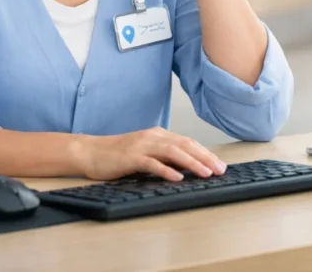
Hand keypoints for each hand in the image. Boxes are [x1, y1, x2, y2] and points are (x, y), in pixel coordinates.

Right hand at [78, 127, 226, 181]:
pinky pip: (152, 163)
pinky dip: (166, 170)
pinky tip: (178, 177)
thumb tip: (186, 167)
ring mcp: (142, 145)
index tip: (219, 164)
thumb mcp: (145, 153)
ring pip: (173, 152)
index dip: (205, 153)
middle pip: (185, 145)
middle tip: (220, 169)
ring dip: (192, 163)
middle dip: (205, 157)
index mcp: (158, 135)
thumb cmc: (118, 156)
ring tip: (206, 173)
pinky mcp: (130, 157)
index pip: (188, 142)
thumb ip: (163, 157)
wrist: (90, 152)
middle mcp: (153, 137)